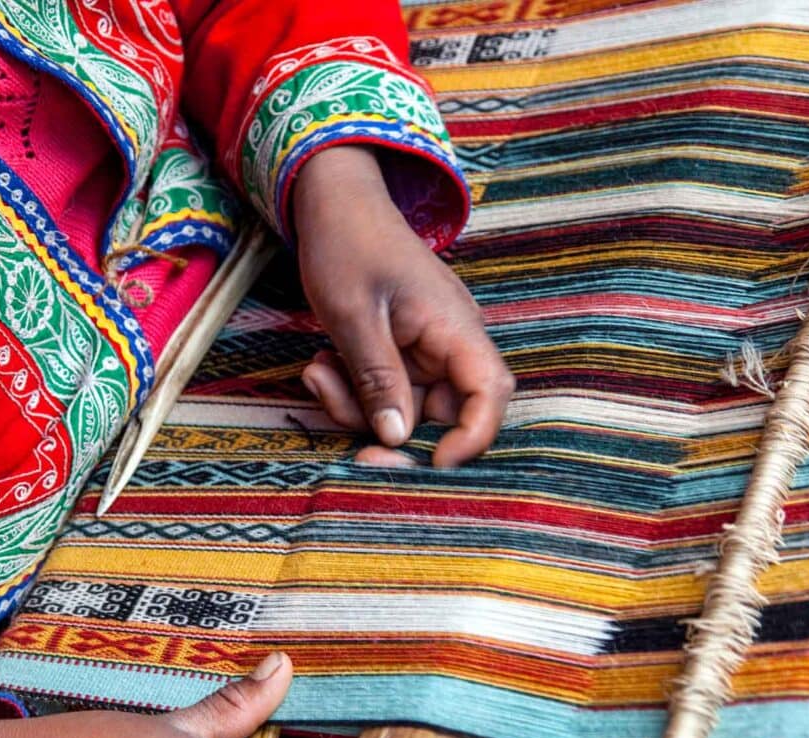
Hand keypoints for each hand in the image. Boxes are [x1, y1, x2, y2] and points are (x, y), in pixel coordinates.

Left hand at [292, 146, 512, 466]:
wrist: (332, 202)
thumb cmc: (347, 244)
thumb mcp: (354, 316)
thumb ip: (377, 378)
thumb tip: (396, 438)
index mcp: (454, 326)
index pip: (490, 392)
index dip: (473, 436)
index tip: (432, 463)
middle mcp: (449, 342)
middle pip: (440, 412)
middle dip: (389, 428)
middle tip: (345, 434)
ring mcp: (424, 348)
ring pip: (403, 407)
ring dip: (357, 406)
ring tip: (318, 368)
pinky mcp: (399, 351)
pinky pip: (383, 390)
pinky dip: (351, 389)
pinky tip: (322, 361)